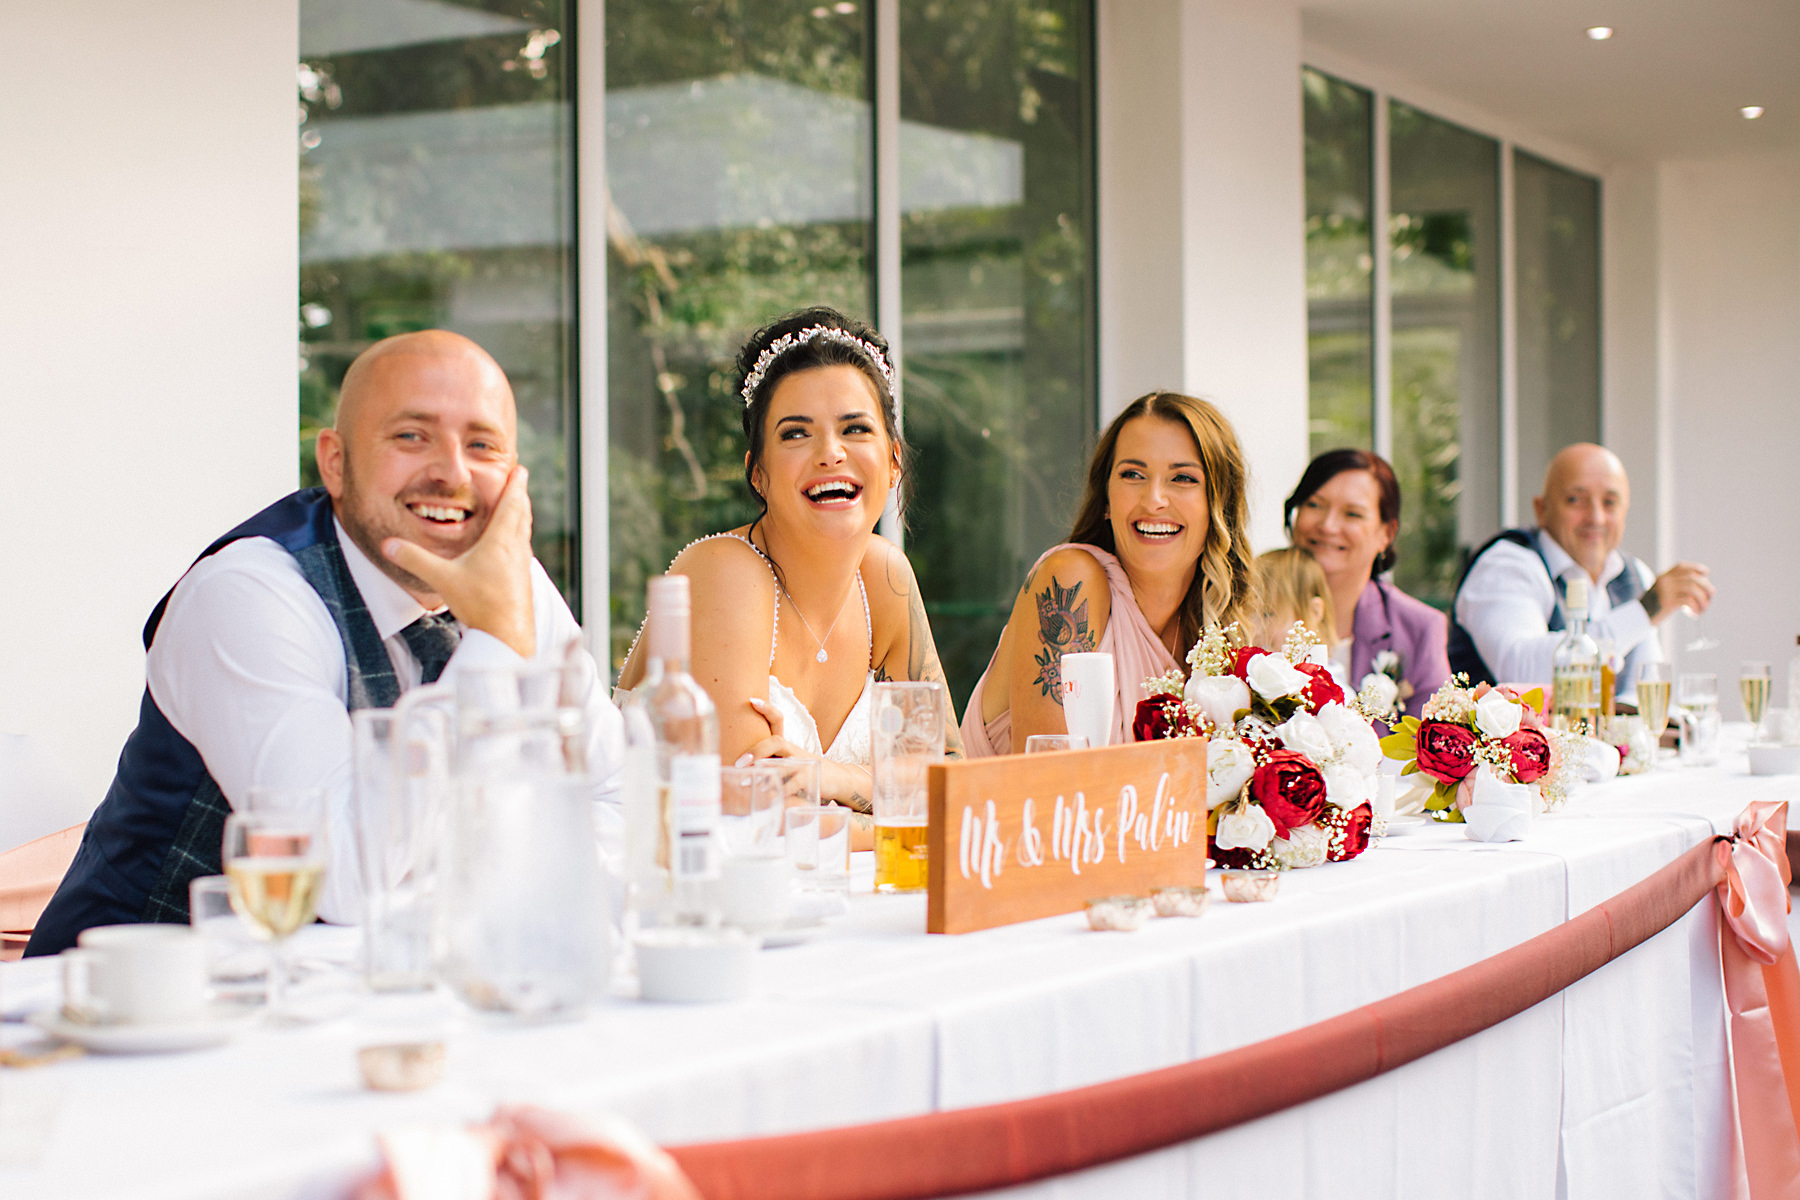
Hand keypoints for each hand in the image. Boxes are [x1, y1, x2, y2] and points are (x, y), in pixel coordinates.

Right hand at [383, 466, 536, 656]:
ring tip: (518, 509)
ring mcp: (522, 566)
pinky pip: (522, 551)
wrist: (507, 637)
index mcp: (501, 541)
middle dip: (520, 496)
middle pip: (521, 515)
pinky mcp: (523, 582)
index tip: (521, 469)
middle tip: (521, 481)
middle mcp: (516, 550)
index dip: (516, 485)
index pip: (511, 504)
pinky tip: (512, 548)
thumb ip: (415, 560)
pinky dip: (518, 539)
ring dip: (521, 517)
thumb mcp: (443, 579)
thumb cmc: (481, 606)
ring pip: (524, 533)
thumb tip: (389, 544)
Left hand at [735, 699, 870, 811]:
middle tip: (740, 762)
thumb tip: (743, 766)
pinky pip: (794, 784)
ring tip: (747, 782)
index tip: (752, 700)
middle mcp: (795, 751)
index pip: (778, 720)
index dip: (767, 709)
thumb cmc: (808, 772)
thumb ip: (771, 761)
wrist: (840, 779)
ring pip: (783, 764)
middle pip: (776, 742)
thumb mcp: (790, 762)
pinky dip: (781, 790)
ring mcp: (804, 764)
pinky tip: (770, 797)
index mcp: (788, 745)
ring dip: (765, 773)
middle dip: (756, 751)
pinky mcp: (811, 778)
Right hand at [1643, 562, 1713, 624]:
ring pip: (1693, 589)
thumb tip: (1701, 589)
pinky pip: (1688, 601)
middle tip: (1710, 597)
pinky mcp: (1668, 602)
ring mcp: (1666, 591)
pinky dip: (1696, 608)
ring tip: (1703, 609)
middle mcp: (1665, 581)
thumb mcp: (1663, 593)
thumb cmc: (1654, 607)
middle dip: (1706, 586)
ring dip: (1703, 599)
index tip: (1706, 575)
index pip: (1682, 566)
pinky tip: (1694, 614)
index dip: (1697, 568)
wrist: (1639, 617)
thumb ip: (1676, 587)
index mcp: (1664, 577)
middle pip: (1692, 577)